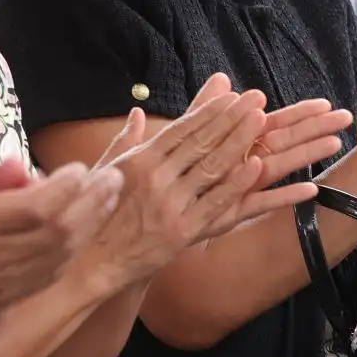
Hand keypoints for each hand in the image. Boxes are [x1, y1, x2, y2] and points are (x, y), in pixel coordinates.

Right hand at [0, 123, 121, 356]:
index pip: (38, 205)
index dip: (67, 186)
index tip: (79, 167)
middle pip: (62, 228)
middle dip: (93, 201)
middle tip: (112, 177)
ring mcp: (5, 280)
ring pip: (62, 252)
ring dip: (90, 225)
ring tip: (107, 200)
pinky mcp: (7, 298)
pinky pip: (50, 274)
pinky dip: (72, 251)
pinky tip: (81, 234)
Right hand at [80, 75, 280, 283]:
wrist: (95, 260)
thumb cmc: (99, 214)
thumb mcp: (106, 172)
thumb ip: (126, 140)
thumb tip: (136, 113)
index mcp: (139, 160)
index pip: (181, 129)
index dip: (208, 111)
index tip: (232, 95)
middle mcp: (155, 177)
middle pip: (200, 142)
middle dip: (231, 117)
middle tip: (256, 99)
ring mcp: (170, 203)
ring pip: (212, 167)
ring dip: (239, 141)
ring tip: (261, 120)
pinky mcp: (182, 230)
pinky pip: (215, 202)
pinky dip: (236, 184)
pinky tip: (256, 166)